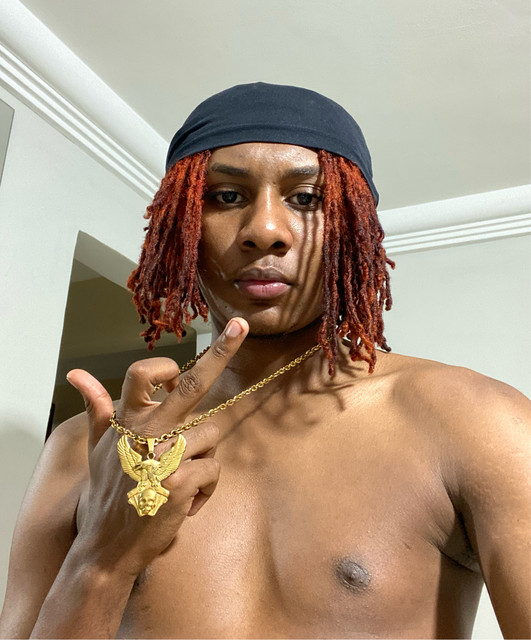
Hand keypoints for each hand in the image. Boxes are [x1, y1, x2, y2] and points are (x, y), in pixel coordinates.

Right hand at [66, 317, 247, 577]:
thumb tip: (76, 374)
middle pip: (192, 384)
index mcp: (128, 420)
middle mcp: (148, 431)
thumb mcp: (97, 448)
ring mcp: (166, 457)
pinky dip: (205, 488)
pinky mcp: (181, 483)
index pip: (142, 374)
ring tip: (178, 481)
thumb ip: (96, 408)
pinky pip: (214, 470)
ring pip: (211, 436)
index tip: (177, 363)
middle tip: (239, 326)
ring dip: (202, 459)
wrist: (107, 546)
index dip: (163, 364)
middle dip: (219, 352)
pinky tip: (185, 503)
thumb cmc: (108, 491)